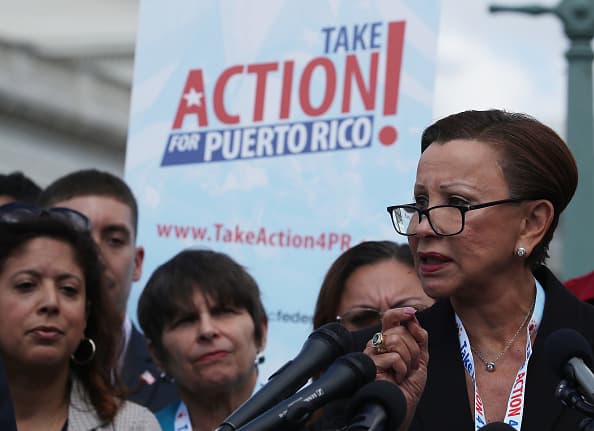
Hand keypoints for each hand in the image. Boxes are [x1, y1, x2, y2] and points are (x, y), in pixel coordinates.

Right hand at [363, 307, 427, 429]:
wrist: (399, 406)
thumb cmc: (408, 385)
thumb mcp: (420, 358)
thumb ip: (419, 337)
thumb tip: (413, 319)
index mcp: (387, 340)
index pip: (389, 318)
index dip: (400, 312)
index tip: (412, 312)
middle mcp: (377, 343)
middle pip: (400, 330)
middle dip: (414, 349)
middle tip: (412, 366)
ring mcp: (372, 352)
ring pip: (397, 341)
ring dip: (409, 361)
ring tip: (403, 373)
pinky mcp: (370, 363)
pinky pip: (395, 357)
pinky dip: (402, 370)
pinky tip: (397, 379)